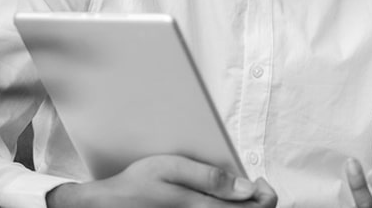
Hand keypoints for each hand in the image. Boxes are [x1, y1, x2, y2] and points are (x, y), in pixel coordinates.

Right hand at [46, 155, 276, 207]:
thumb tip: (247, 187)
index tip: (260, 181)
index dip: (266, 195)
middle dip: (257, 201)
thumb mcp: (173, 168)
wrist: (105, 207)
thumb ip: (211, 178)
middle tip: (251, 184)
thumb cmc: (137, 185)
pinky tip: (216, 201)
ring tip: (234, 191)